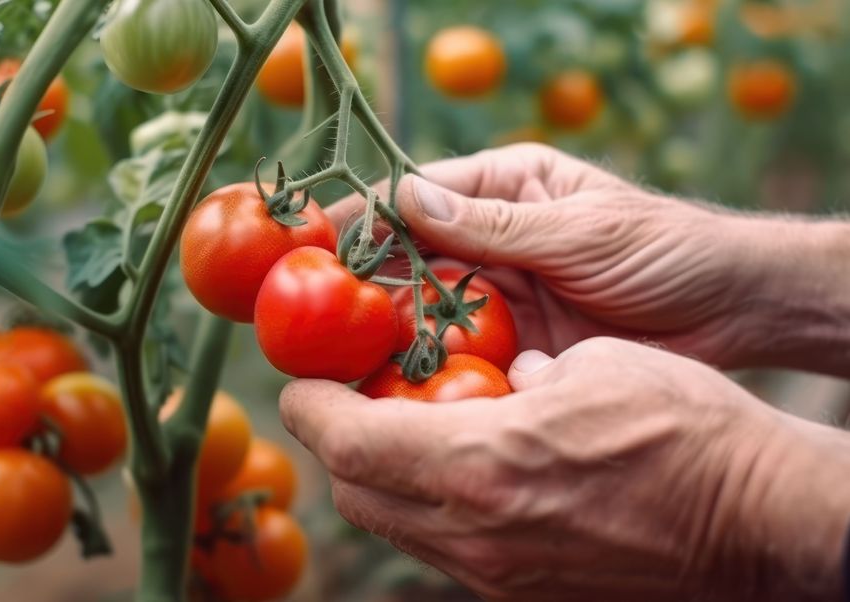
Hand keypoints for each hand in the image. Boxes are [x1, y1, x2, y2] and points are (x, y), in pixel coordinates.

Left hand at [281, 338, 849, 601]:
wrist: (759, 521)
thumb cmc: (687, 430)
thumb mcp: (594, 366)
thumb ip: (524, 374)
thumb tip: (509, 380)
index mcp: (479, 465)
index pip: (349, 443)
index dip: (309, 409)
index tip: (300, 385)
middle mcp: (474, 532)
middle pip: (357, 495)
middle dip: (336, 446)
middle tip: (346, 402)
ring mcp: (498, 574)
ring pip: (396, 528)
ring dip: (378, 479)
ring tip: (398, 432)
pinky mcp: (524, 592)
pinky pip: (444, 550)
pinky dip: (427, 509)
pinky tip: (459, 472)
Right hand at [328, 143, 849, 371]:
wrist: (737, 313)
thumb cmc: (667, 248)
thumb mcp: (580, 230)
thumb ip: (494, 225)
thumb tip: (402, 199)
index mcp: (502, 191)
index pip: (414, 199)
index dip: (360, 220)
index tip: (308, 244)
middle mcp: (489, 243)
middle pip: (406, 261)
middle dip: (359, 286)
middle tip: (308, 316)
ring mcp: (499, 298)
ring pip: (424, 314)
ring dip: (387, 335)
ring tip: (338, 360)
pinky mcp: (515, 348)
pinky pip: (459, 358)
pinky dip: (429, 374)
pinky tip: (396, 391)